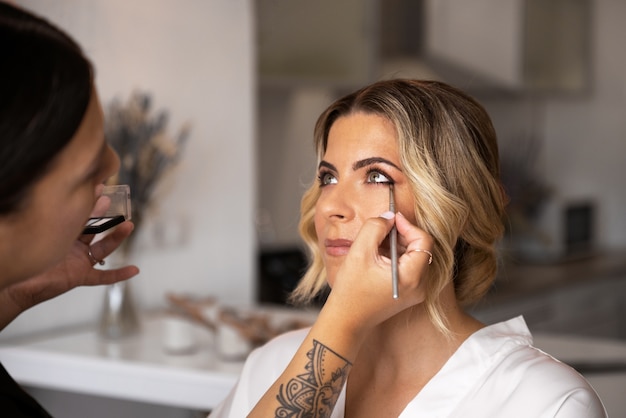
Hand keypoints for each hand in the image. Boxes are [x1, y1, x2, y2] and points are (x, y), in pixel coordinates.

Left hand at [0, 186, 139, 329]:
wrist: (15, 284)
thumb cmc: (24, 257)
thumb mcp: (44, 232)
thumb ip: (57, 219)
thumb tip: (61, 195)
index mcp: (63, 233)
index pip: (81, 215)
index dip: (91, 202)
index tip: (100, 187)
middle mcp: (73, 246)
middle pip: (95, 229)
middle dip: (106, 216)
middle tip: (112, 201)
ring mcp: (79, 261)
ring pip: (103, 249)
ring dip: (117, 238)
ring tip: (129, 226)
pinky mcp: (80, 276)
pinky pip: (103, 277)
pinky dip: (119, 274)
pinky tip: (134, 269)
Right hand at [325, 211, 433, 334]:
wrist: (346, 319)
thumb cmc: (351, 289)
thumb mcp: (360, 251)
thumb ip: (375, 227)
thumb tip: (389, 216)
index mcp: (411, 276)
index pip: (423, 241)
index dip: (408, 225)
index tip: (392, 219)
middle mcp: (419, 286)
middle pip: (421, 249)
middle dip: (403, 234)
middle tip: (383, 228)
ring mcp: (415, 291)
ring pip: (415, 257)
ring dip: (399, 245)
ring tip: (377, 243)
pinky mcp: (408, 293)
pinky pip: (409, 267)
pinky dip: (397, 256)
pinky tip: (379, 256)